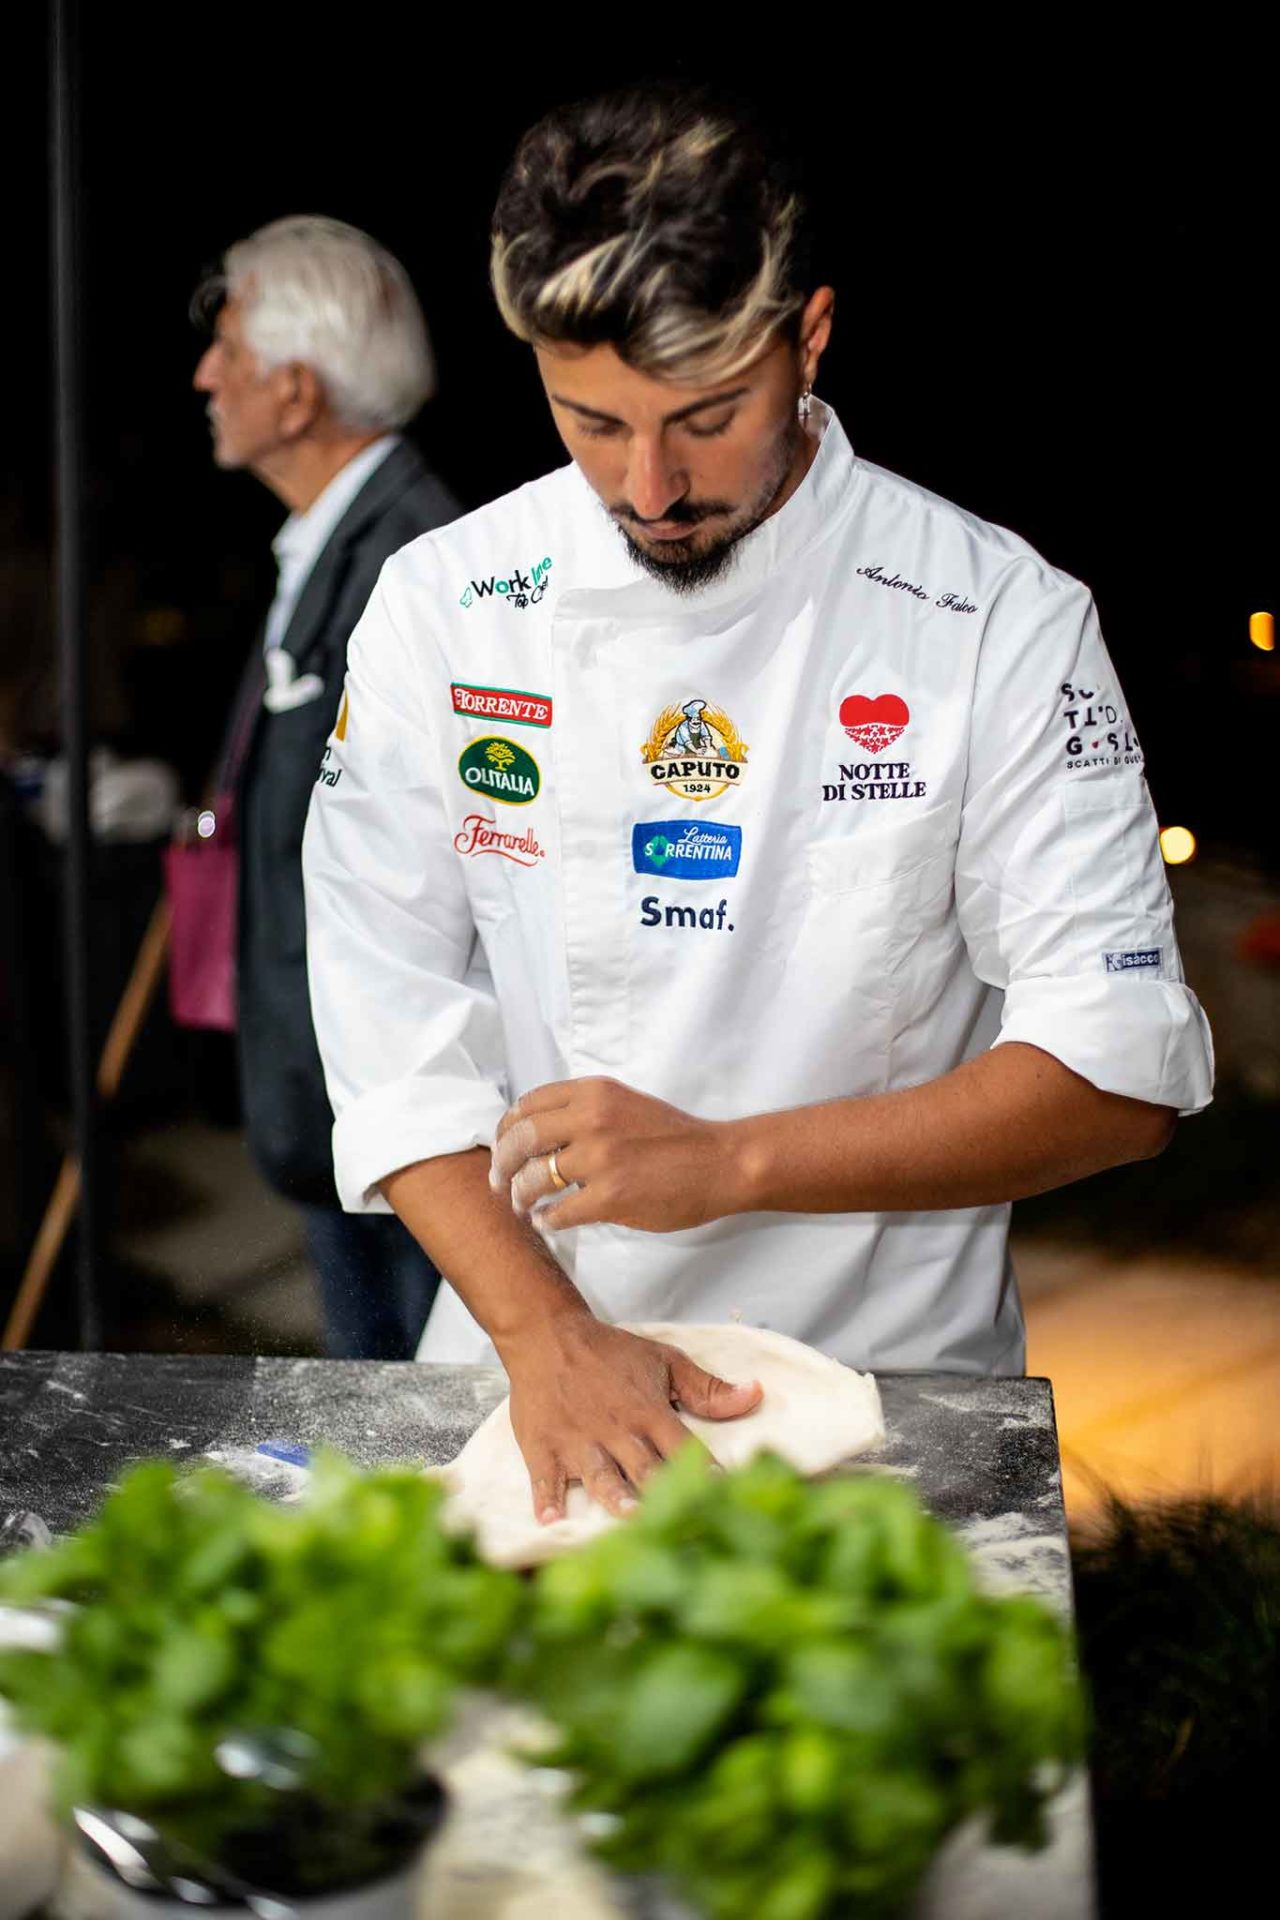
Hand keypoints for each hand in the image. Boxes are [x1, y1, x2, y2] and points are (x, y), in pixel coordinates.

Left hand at [491, 1076, 739, 1232]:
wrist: (720, 1162)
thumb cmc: (674, 1136)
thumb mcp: (625, 1104)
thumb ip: (584, 1111)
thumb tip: (537, 1134)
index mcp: (594, 1093)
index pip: (528, 1105)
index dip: (506, 1129)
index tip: (503, 1147)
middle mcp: (592, 1119)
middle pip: (521, 1140)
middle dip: (502, 1165)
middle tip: (498, 1183)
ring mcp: (600, 1159)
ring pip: (534, 1179)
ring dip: (519, 1196)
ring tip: (521, 1205)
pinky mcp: (610, 1197)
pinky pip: (559, 1212)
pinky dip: (546, 1220)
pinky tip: (547, 1221)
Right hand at [501, 1311, 761, 1520]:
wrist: (548, 1335)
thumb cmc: (609, 1353)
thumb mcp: (664, 1361)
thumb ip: (707, 1388)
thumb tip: (755, 1395)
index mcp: (648, 1411)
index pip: (682, 1445)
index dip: (703, 1469)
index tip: (724, 1494)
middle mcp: (616, 1430)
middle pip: (644, 1467)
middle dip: (663, 1491)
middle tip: (682, 1518)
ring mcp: (578, 1441)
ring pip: (600, 1474)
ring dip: (614, 1495)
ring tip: (628, 1515)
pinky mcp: (543, 1447)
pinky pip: (544, 1477)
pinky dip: (546, 1499)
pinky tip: (550, 1520)